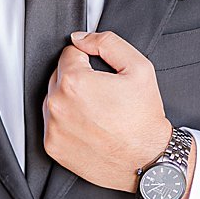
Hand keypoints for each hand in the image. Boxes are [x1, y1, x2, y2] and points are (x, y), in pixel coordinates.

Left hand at [42, 30, 173, 192]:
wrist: (147, 160)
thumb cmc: (144, 119)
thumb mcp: (138, 68)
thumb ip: (107, 43)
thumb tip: (80, 38)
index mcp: (74, 82)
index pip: (69, 54)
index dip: (88, 59)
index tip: (101, 73)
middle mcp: (57, 104)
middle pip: (59, 76)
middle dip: (78, 80)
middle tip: (103, 94)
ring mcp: (52, 127)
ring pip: (54, 99)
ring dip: (70, 100)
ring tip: (97, 112)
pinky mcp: (52, 146)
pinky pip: (52, 124)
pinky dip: (66, 122)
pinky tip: (88, 127)